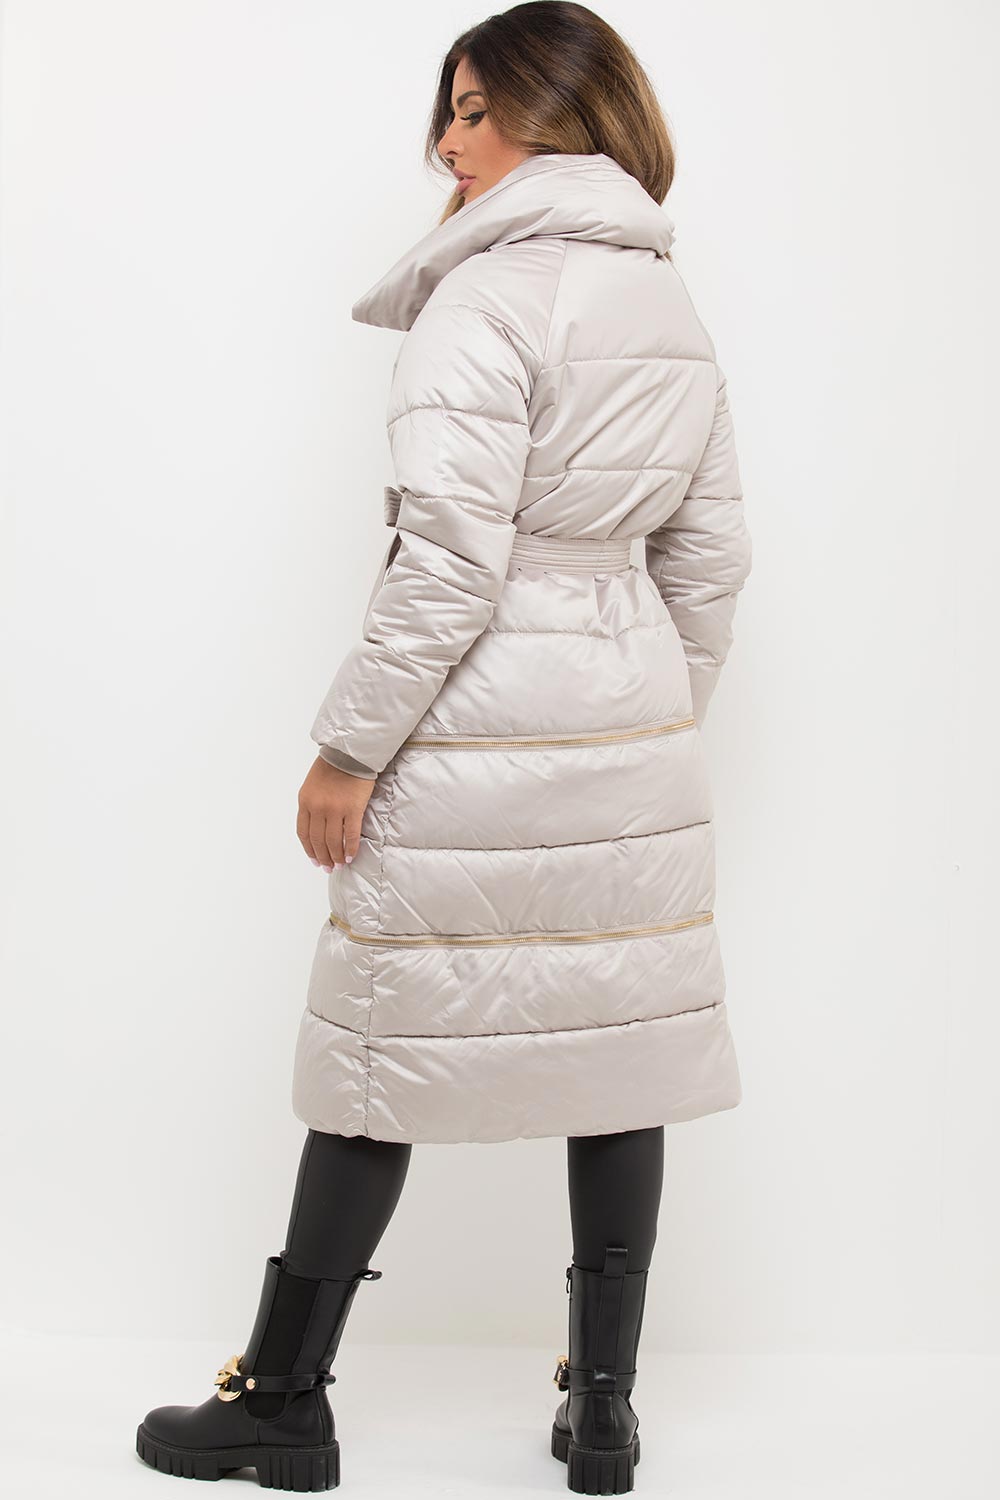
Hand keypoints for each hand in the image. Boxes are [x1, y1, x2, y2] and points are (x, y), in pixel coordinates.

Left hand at [297, 756, 375, 870]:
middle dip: (322, 857)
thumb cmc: (332, 766)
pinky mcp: (352, 809)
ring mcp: (334, 809)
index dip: (309, 850)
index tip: (314, 859)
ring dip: (336, 856)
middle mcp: (317, 808)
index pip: (303, 833)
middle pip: (317, 840)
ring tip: (339, 864)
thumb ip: (312, 804)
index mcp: (305, 802)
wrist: (349, 753)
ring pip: (333, 841)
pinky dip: (350, 848)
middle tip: (328, 867)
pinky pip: (350, 835)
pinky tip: (350, 855)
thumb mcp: (312, 785)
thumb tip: (318, 826)